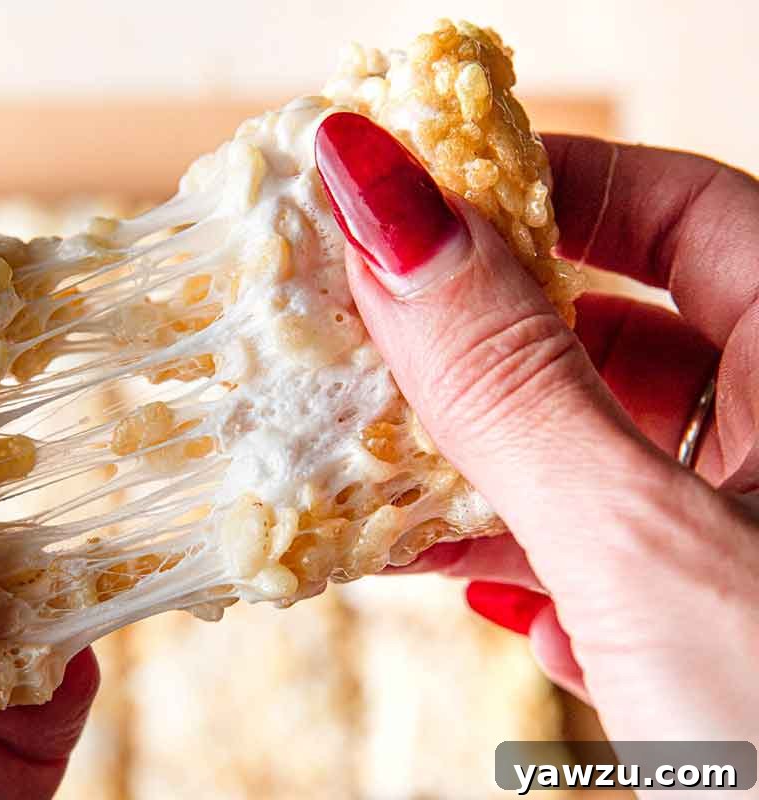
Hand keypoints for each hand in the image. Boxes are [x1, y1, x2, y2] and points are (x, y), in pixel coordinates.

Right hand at [316, 113, 758, 740]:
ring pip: (601, 452)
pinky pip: (611, 551)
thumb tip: (386, 213)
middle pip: (623, 329)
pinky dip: (535, 560)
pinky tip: (487, 593)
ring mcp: (756, 537)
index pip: (679, 207)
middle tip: (362, 334)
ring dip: (486, 464)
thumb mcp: (644, 540)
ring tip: (382, 473)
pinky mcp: (723, 625)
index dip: (540, 186)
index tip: (406, 194)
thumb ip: (511, 378)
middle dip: (483, 340)